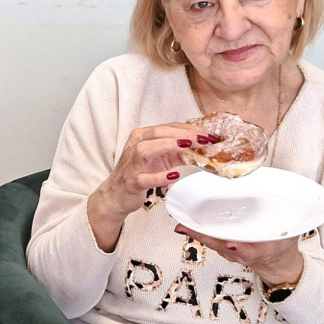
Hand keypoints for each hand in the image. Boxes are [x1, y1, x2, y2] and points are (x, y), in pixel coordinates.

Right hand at [88, 123, 210, 250]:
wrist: (116, 195)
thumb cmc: (138, 173)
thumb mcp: (160, 159)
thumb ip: (177, 151)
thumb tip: (202, 147)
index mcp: (142, 137)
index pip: (167, 127)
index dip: (189, 129)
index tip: (207, 134)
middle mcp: (135, 146)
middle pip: (158, 133)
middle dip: (183, 134)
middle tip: (204, 138)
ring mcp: (132, 164)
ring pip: (146, 149)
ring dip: (169, 146)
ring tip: (188, 146)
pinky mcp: (132, 183)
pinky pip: (145, 178)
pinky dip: (160, 176)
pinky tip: (174, 175)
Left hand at [173, 224, 304, 286]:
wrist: (277, 263)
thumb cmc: (281, 246)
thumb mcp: (290, 235)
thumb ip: (287, 222)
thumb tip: (288, 196)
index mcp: (261, 250)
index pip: (250, 250)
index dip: (239, 248)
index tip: (231, 244)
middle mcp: (243, 252)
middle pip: (221, 245)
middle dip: (204, 237)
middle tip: (186, 229)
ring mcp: (232, 252)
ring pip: (212, 243)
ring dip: (196, 234)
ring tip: (182, 225)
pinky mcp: (225, 248)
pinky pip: (210, 240)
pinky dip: (198, 233)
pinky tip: (186, 226)